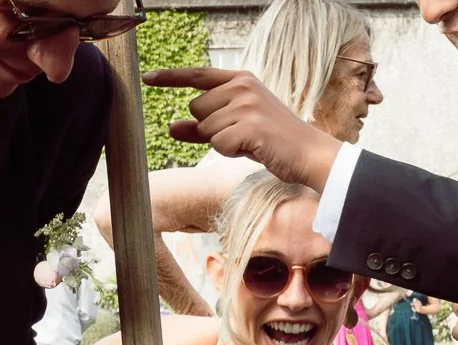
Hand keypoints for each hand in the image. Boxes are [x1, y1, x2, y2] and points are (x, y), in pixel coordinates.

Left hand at [142, 67, 340, 189]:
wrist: (309, 155)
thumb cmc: (273, 142)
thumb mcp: (237, 129)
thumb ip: (203, 127)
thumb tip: (170, 128)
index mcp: (241, 80)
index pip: (197, 75)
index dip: (170, 77)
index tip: (147, 78)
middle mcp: (242, 86)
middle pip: (196, 109)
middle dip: (211, 128)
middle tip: (243, 134)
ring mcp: (247, 104)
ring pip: (206, 128)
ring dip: (223, 142)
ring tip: (251, 142)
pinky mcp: (250, 125)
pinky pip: (218, 144)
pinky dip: (232, 153)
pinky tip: (255, 149)